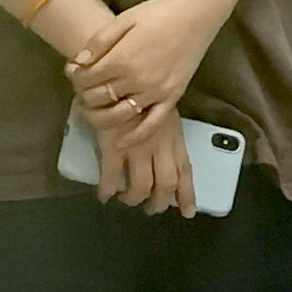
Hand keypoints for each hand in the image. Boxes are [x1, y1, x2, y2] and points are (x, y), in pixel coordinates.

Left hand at [66, 0, 215, 124]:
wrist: (195, 16)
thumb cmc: (157, 14)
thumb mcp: (123, 19)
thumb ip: (99, 42)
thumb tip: (78, 62)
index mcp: (121, 59)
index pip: (86, 78)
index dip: (74, 77)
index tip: (74, 72)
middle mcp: (136, 80)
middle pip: (99, 97)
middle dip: (85, 95)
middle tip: (84, 89)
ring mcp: (155, 92)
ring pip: (119, 114)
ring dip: (101, 116)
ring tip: (94, 111)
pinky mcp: (172, 97)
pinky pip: (152, 123)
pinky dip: (136, 135)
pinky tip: (121, 141)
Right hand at [95, 99, 195, 216]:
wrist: (117, 79)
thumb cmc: (141, 92)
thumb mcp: (163, 111)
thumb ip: (166, 131)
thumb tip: (165, 149)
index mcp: (174, 138)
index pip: (186, 171)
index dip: (187, 194)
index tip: (187, 212)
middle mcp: (160, 146)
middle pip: (166, 183)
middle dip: (159, 202)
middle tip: (152, 210)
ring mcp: (137, 147)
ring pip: (142, 185)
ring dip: (134, 199)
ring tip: (127, 201)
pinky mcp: (114, 146)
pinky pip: (112, 175)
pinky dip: (108, 189)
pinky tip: (104, 195)